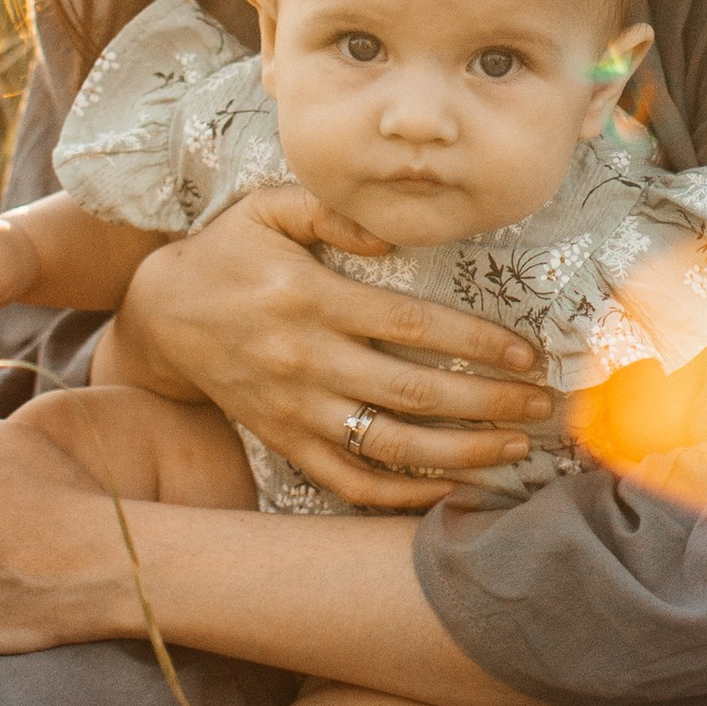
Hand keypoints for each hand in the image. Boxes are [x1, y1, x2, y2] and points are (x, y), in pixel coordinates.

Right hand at [94, 185, 552, 511]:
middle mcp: (305, 360)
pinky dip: (398, 497)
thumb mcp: (269, 208)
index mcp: (311, 299)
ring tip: (514, 449)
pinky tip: (448, 491)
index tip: (527, 353)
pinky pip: (346, 482)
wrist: (162, 316)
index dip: (475, 343)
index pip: (411, 327)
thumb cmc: (228, 252)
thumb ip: (331, 212)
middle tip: (544, 406)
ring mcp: (294, 409)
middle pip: (412, 393)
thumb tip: (393, 234)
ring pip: (387, 447)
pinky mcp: (283, 441)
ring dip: (459, 454)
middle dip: (488, 403)